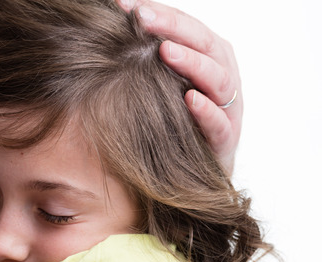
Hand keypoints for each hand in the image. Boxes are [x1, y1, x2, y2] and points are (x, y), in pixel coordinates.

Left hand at [119, 0, 241, 173]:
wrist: (190, 173)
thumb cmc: (173, 121)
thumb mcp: (159, 86)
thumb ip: (144, 61)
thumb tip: (107, 32)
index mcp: (208, 58)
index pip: (186, 26)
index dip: (160, 12)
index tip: (126, 4)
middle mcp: (222, 77)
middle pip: (205, 43)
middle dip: (173, 27)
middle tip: (143, 17)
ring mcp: (227, 108)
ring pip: (218, 78)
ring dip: (192, 62)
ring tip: (166, 51)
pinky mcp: (224, 140)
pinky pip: (220, 122)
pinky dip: (206, 110)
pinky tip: (190, 99)